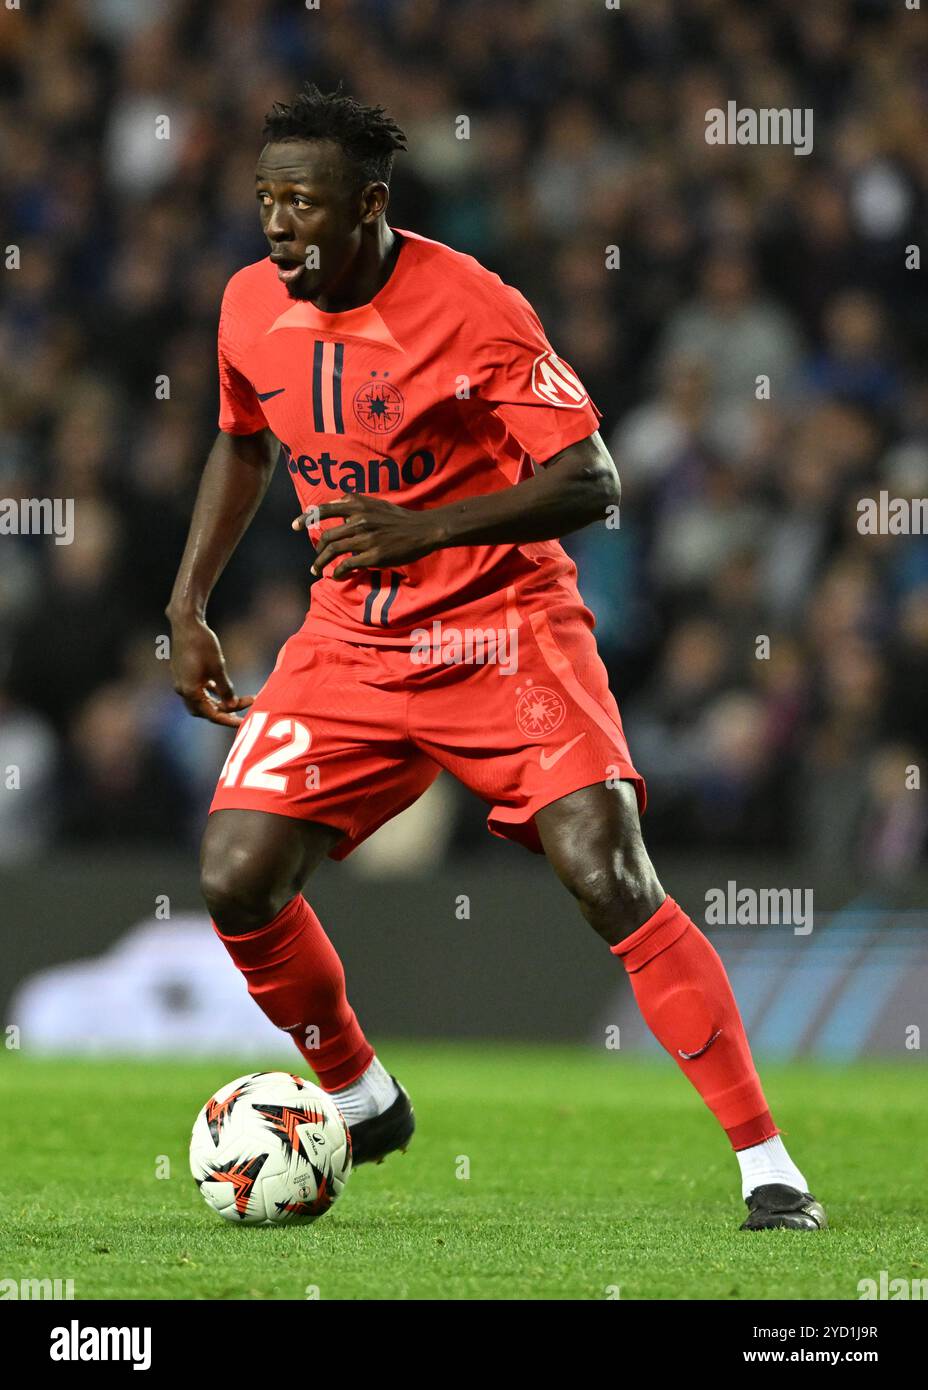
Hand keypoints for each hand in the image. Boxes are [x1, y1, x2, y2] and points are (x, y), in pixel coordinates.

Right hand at [168, 614, 253, 726]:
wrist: (186, 623)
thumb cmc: (203, 644)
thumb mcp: (218, 667)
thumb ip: (225, 689)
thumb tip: (232, 706)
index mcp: (190, 691)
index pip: (211, 714)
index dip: (228, 720)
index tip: (243, 723)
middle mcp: (182, 690)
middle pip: (204, 711)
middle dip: (223, 713)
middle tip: (242, 711)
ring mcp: (181, 682)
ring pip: (201, 701)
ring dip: (218, 703)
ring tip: (237, 701)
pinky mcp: (183, 674)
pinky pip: (198, 690)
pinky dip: (211, 692)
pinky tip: (223, 689)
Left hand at [293, 496, 444, 577]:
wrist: (422, 530)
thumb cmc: (399, 517)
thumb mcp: (377, 503)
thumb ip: (356, 502)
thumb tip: (337, 503)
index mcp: (358, 506)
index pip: (325, 509)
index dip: (306, 518)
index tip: (294, 526)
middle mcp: (359, 520)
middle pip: (327, 536)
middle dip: (317, 551)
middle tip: (315, 561)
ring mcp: (365, 538)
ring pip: (334, 551)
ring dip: (321, 563)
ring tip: (318, 570)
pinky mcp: (373, 555)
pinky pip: (348, 565)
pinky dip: (338, 572)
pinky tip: (337, 576)